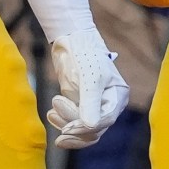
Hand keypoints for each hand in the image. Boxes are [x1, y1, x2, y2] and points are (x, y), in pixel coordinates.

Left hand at [45, 30, 129, 149]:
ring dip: (65, 124)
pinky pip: (73, 122)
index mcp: (117, 98)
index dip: (85, 127)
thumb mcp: (89, 78)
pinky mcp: (80, 105)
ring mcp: (94, 106)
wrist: (71, 40)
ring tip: (51, 113)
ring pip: (82, 129)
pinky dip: (62, 122)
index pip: (104, 121)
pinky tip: (51, 114)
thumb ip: (90, 102)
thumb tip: (91, 127)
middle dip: (73, 125)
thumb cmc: (85, 54)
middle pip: (93, 129)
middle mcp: (108, 105)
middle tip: (53, 112)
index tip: (67, 127)